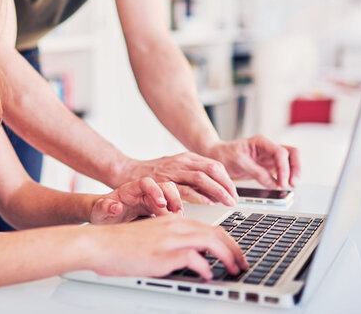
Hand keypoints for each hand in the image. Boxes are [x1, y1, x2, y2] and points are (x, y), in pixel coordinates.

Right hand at [89, 215, 247, 278]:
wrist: (99, 243)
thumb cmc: (120, 244)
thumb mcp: (152, 237)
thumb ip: (172, 242)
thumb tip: (192, 256)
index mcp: (173, 221)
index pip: (210, 227)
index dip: (228, 241)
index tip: (236, 253)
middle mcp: (174, 226)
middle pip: (216, 233)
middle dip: (235, 249)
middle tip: (242, 262)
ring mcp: (169, 239)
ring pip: (211, 242)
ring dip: (227, 257)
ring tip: (234, 269)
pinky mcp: (162, 253)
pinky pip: (193, 258)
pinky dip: (205, 267)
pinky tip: (207, 274)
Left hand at [91, 177, 182, 223]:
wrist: (103, 217)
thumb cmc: (101, 212)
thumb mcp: (99, 211)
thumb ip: (105, 207)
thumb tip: (116, 206)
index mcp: (129, 190)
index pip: (146, 183)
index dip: (155, 190)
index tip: (160, 203)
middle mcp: (143, 193)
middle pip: (164, 187)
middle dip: (173, 198)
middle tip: (177, 213)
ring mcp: (151, 200)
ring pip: (170, 196)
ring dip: (177, 206)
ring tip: (180, 219)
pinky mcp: (155, 210)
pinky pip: (170, 208)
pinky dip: (175, 215)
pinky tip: (177, 224)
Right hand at [122, 152, 237, 205]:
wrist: (126, 172)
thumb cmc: (154, 175)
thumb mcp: (176, 171)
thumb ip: (193, 179)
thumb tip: (216, 192)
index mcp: (186, 158)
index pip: (215, 165)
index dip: (228, 180)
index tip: (234, 193)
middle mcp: (181, 162)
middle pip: (211, 169)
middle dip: (226, 185)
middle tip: (234, 199)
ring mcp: (172, 170)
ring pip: (201, 177)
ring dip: (216, 190)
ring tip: (225, 202)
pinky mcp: (162, 181)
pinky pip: (184, 188)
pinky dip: (198, 196)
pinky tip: (207, 203)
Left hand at [204, 135, 300, 188]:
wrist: (218, 156)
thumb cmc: (226, 154)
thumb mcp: (239, 162)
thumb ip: (257, 172)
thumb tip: (273, 183)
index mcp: (262, 142)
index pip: (280, 152)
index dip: (284, 167)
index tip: (282, 181)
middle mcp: (269, 148)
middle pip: (292, 154)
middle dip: (295, 168)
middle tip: (292, 184)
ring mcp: (270, 157)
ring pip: (291, 162)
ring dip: (293, 173)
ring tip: (289, 186)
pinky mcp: (269, 166)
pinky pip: (283, 171)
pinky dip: (286, 178)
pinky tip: (282, 186)